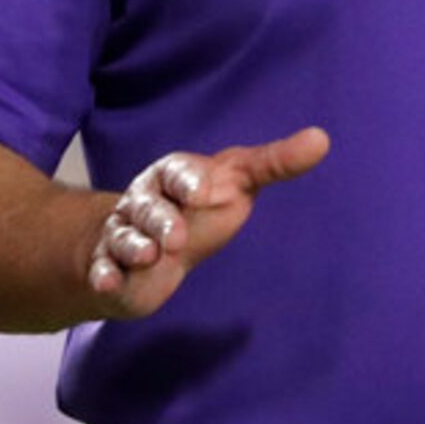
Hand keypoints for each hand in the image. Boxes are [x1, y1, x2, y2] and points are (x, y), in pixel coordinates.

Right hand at [87, 128, 329, 319]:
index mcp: (173, 175)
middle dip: (159, 220)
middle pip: (146, 206)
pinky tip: (109, 284)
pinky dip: (103, 275)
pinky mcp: (113, 265)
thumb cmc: (203, 206)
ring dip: (132, 245)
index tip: (199, 190)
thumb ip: (276, 163)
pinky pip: (102, 268)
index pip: (175, 170)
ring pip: (122, 236)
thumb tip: (322, 139)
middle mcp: (144, 201)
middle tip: (177, 238)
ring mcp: (126, 233)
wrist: (156, 244)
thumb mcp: (240, 181)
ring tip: (147, 257)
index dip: (186, 179)